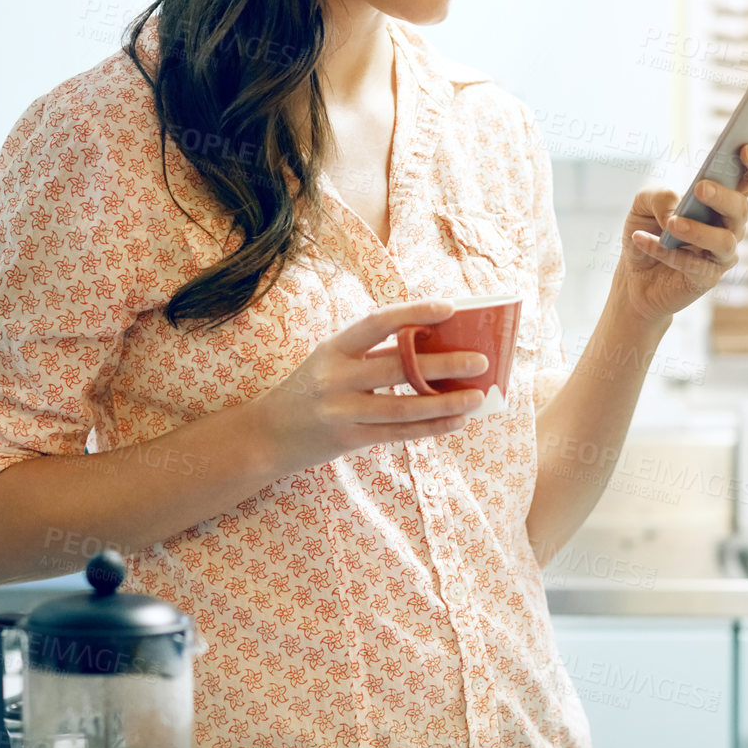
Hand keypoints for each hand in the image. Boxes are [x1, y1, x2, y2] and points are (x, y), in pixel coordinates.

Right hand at [254, 299, 491, 470]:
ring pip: (404, 406)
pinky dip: (431, 427)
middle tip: (480, 360)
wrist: (267, 435)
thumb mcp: (331, 361)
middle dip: (444, 363)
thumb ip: (371, 354)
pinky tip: (456, 422)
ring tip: (477, 397)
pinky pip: (398, 433)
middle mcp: (336, 377)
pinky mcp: (347, 439)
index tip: (449, 308)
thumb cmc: (310, 389)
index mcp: (334, 347)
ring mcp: (341, 410)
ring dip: (446, 402)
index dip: (414, 312)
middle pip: (399, 367)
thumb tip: (431, 346)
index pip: (377, 322)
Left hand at [617, 143, 747, 328]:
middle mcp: (728, 226)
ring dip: (698, 230)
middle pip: (741, 208)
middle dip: (723, 196)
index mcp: (720, 201)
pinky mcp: (706, 279)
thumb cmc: (647, 231)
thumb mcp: (642, 204)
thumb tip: (676, 210)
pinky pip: (693, 265)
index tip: (745, 149)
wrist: (633, 277)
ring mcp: (720, 255)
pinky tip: (641, 240)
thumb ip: (658, 196)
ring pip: (725, 241)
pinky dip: (666, 251)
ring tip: (671, 224)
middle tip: (700, 188)